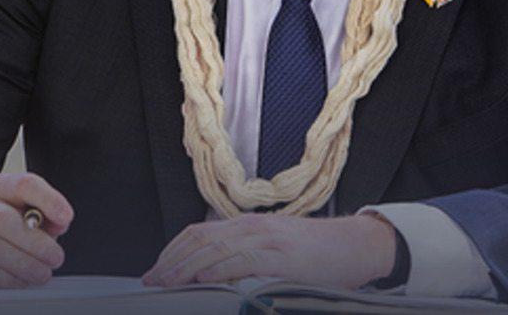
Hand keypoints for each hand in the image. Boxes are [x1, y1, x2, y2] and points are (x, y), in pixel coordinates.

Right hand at [0, 172, 74, 287]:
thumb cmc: (5, 224)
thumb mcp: (27, 210)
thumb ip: (46, 214)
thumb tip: (60, 223)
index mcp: (1, 188)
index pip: (24, 185)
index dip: (48, 200)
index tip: (65, 218)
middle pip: (3, 220)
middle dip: (34, 242)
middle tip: (55, 256)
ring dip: (23, 263)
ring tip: (42, 273)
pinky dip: (5, 278)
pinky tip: (21, 280)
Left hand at [141, 213, 395, 289]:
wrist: (357, 245)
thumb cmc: (318, 254)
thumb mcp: (275, 251)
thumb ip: (247, 257)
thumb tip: (217, 276)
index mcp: (248, 226)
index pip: (198, 233)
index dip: (172, 251)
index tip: (155, 270)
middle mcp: (252, 227)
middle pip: (199, 239)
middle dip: (170, 261)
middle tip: (150, 281)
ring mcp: (267, 238)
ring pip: (215, 248)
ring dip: (185, 267)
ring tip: (166, 281)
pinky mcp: (283, 254)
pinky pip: (244, 260)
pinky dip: (221, 268)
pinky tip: (204, 277)